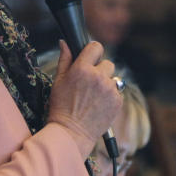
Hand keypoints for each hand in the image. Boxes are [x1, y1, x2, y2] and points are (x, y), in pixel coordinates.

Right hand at [47, 40, 120, 156]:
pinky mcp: (118, 101)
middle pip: (107, 63)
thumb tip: (65, 42)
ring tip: (94, 97)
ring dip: (106, 84)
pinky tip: (99, 105)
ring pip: (113, 78)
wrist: (72, 133)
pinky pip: (117, 92)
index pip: (96, 46)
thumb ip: (64, 59)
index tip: (91, 58)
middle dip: (100, 70)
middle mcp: (98, 77)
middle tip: (89, 84)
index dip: (93, 52)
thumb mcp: (58, 81)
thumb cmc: (61, 107)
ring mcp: (110, 89)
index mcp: (82, 69)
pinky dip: (111, 97)